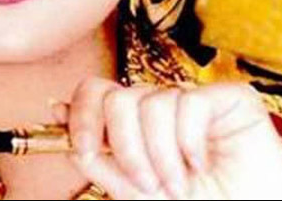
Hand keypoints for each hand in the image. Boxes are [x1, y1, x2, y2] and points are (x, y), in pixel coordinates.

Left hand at [52, 78, 281, 199]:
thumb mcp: (134, 190)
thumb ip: (96, 156)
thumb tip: (58, 110)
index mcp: (133, 121)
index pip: (95, 92)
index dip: (82, 114)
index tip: (82, 148)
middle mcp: (157, 104)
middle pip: (117, 98)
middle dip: (125, 147)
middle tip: (146, 182)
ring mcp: (188, 98)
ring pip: (151, 103)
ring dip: (161, 156)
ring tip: (179, 185)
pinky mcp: (224, 97)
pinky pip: (189, 104)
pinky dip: (190, 143)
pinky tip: (202, 163)